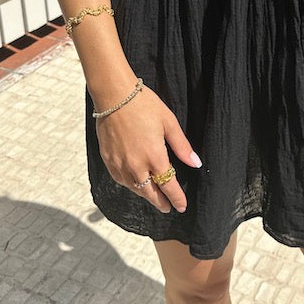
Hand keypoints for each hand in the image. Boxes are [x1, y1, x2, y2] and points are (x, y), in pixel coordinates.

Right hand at [93, 81, 201, 213]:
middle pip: (150, 194)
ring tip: (153, 196)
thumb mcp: (169, 122)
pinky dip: (130, 185)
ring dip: (145, 195)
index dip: (177, 199)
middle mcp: (136, 166)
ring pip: (134, 189)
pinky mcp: (108, 160)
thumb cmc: (143, 105)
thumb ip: (182, 146)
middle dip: (161, 203)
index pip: (169, 187)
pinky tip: (134, 183)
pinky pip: (120, 180)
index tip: (182, 206)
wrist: (113, 96)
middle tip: (168, 207)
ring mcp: (120, 164)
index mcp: (154, 157)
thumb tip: (196, 163)